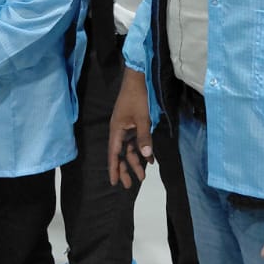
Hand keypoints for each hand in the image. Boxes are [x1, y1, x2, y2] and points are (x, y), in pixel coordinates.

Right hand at [107, 70, 153, 188]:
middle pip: (120, 154)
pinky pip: (136, 141)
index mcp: (116, 130)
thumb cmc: (137, 97)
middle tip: (129, 185)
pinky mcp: (134, 123)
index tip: (114, 182)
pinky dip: (143, 150)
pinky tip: (150, 159)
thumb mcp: (142, 118)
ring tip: (143, 175)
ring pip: (129, 149)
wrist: (138, 78)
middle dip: (125, 169)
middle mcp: (119, 131)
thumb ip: (144, 137)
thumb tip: (145, 155)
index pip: (113, 154)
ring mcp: (126, 127)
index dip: (114, 168)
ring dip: (136, 161)